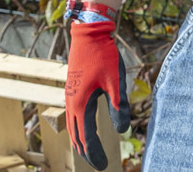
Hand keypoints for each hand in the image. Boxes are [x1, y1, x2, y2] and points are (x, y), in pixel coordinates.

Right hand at [65, 16, 128, 170]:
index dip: (94, 153)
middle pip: (77, 135)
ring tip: (90, 151)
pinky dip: (79, 127)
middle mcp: (71, 103)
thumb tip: (122, 130)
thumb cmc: (103, 56)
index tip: (103, 167)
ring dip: (81, 140)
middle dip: (87, 151)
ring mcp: (71, 96)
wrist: (89, 34)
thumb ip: (119, 106)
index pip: (86, 137)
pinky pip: (74, 115)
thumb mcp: (116, 82)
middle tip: (99, 165)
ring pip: (73, 126)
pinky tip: (85, 127)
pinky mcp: (74, 89)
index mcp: (80, 105)